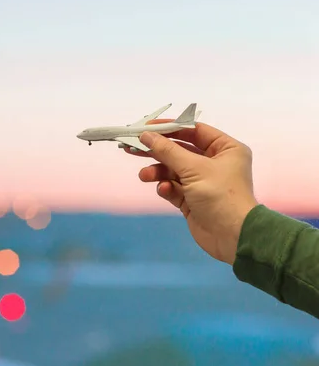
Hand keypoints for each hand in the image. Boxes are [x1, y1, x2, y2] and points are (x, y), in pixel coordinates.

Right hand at [126, 120, 258, 264]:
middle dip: (157, 151)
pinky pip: (174, 188)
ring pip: (173, 170)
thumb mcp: (193, 168)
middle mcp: (215, 163)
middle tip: (133, 148)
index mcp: (225, 149)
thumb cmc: (219, 195)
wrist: (232, 237)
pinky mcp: (192, 200)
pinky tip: (164, 191)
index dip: (169, 128)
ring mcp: (203, 182)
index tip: (146, 128)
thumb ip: (167, 150)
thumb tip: (145, 135)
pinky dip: (167, 188)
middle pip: (179, 151)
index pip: (193, 131)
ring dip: (158, 172)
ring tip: (144, 176)